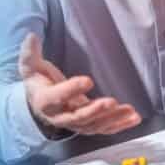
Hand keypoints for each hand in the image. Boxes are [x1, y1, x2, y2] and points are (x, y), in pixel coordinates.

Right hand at [19, 33, 141, 135]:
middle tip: (111, 102)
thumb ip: (30, 52)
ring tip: (130, 111)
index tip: (88, 80)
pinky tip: (134, 118)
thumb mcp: (30, 66)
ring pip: (94, 125)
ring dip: (113, 119)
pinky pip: (104, 129)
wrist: (38, 104)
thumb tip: (32, 35)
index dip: (72, 90)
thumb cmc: (37, 81)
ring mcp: (75, 124)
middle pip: (78, 118)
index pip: (57, 97)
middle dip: (96, 111)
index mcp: (45, 101)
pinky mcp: (88, 126)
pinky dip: (120, 125)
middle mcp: (60, 117)